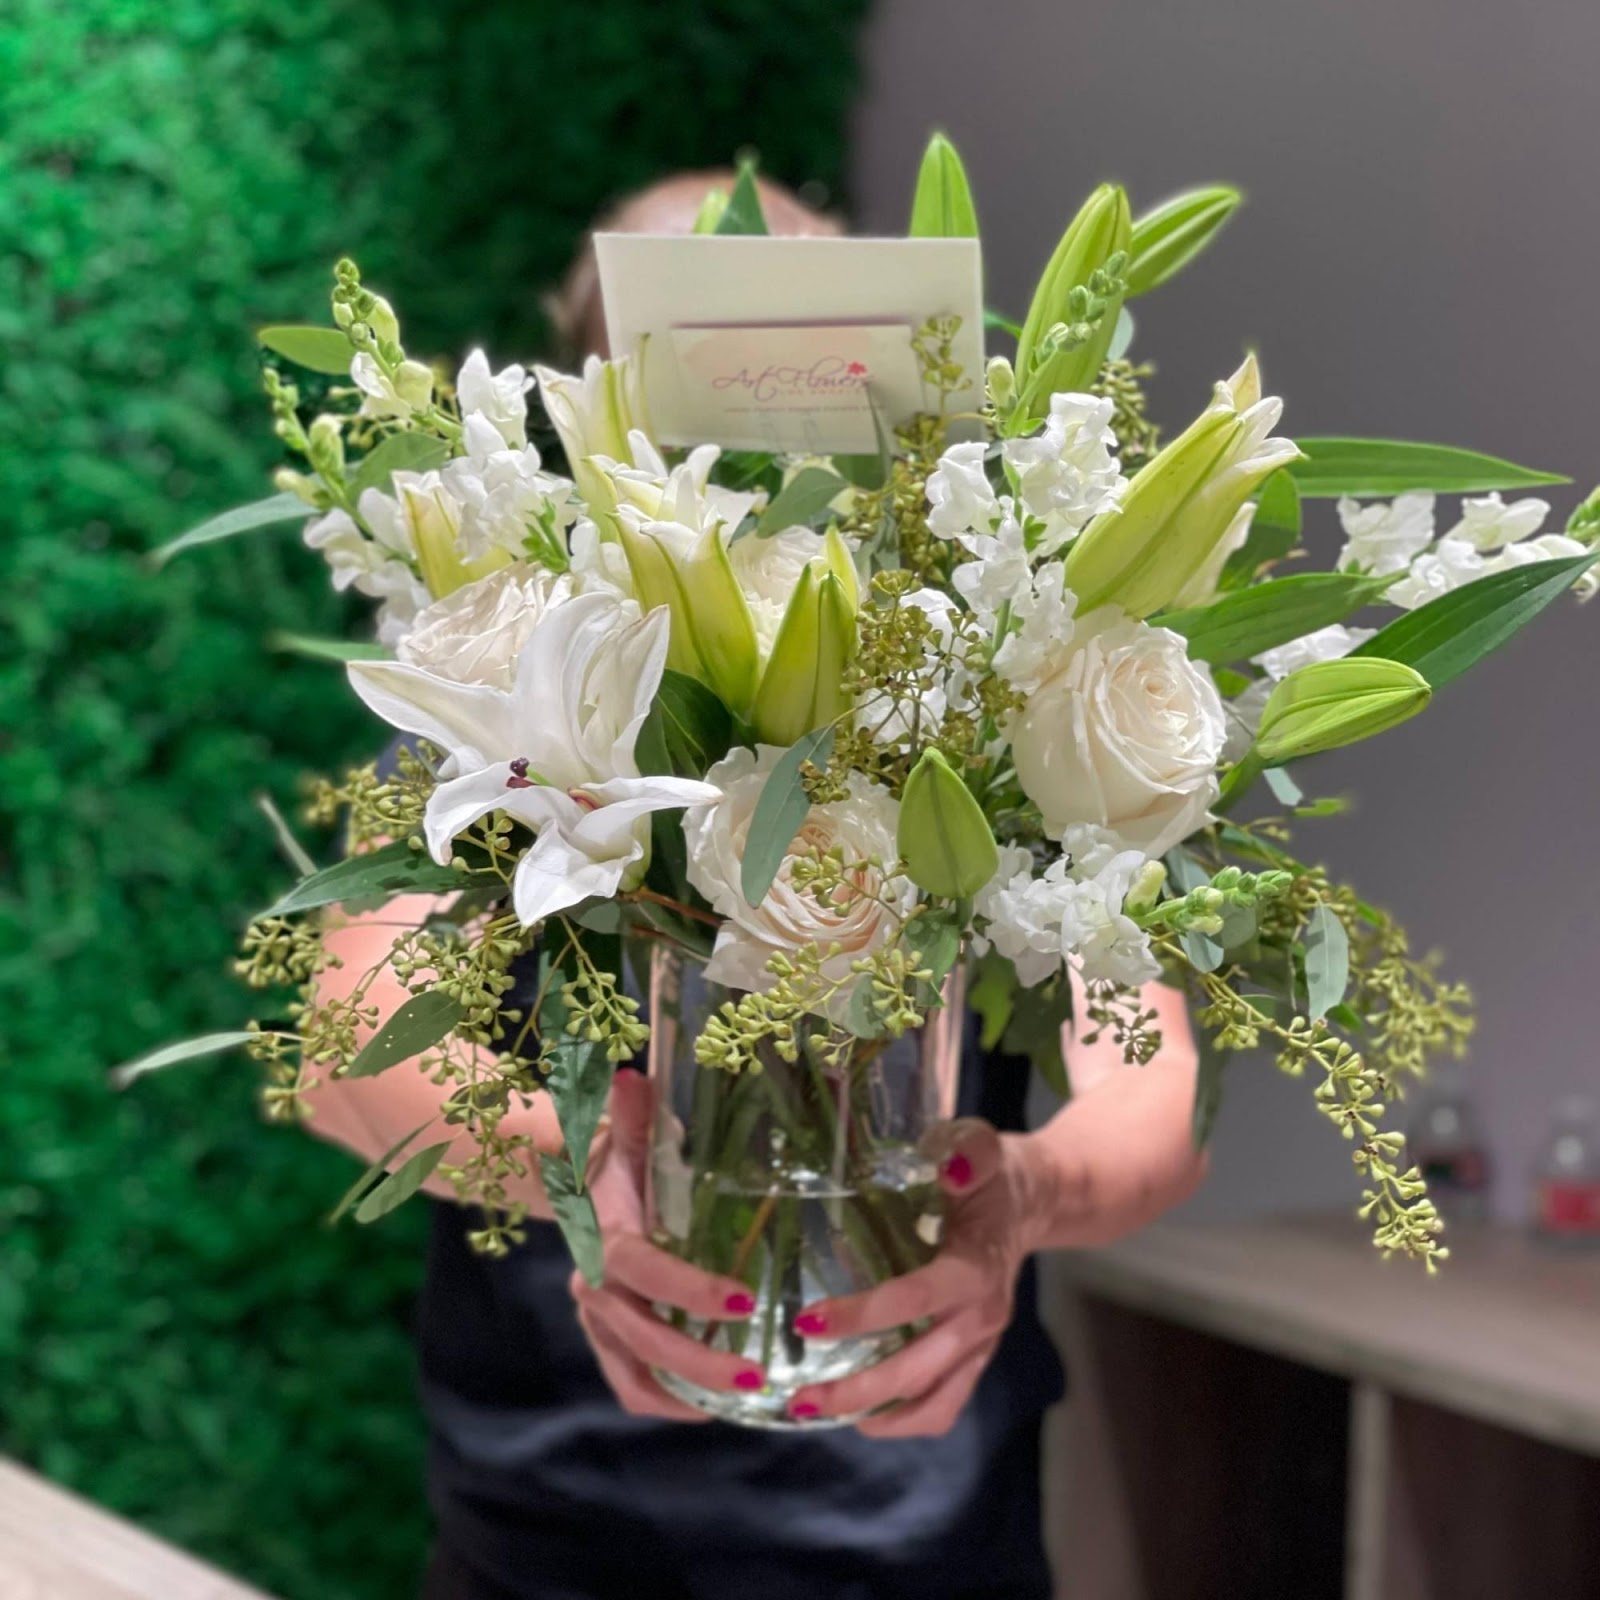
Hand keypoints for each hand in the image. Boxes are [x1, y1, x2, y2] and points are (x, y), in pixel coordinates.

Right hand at [569, 1070, 771, 1420]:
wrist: (578, 1187)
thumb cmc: (620, 1159)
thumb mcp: (630, 1133)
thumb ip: (634, 1111)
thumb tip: (631, 1076)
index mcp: (605, 1238)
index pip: (645, 1272)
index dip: (692, 1291)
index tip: (746, 1301)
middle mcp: (594, 1288)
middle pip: (646, 1338)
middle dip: (703, 1362)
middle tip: (763, 1371)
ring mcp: (597, 1322)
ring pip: (639, 1375)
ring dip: (693, 1393)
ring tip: (753, 1392)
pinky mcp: (607, 1344)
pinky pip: (632, 1389)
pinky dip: (671, 1405)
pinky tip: (719, 1405)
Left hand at [785, 1119, 1046, 1436]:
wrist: (1032, 1201)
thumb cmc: (993, 1174)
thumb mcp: (982, 1146)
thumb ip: (970, 1150)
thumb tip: (950, 1169)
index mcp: (977, 1266)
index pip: (919, 1298)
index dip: (866, 1314)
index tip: (809, 1320)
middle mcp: (982, 1317)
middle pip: (921, 1368)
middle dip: (860, 1388)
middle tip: (798, 1395)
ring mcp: (982, 1345)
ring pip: (934, 1400)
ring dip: (877, 1413)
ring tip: (817, 1411)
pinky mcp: (976, 1358)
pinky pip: (945, 1405)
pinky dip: (904, 1418)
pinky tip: (859, 1412)